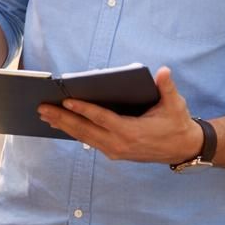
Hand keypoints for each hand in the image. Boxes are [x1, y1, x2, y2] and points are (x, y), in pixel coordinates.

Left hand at [36, 67, 202, 164]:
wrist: (182, 149)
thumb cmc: (177, 123)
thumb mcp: (175, 105)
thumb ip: (168, 88)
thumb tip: (164, 71)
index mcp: (131, 132)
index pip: (102, 119)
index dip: (83, 109)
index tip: (66, 100)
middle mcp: (119, 144)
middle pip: (85, 130)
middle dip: (62, 118)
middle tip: (42, 108)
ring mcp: (115, 151)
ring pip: (84, 137)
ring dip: (63, 126)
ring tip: (44, 115)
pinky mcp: (114, 153)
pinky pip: (89, 141)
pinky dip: (73, 132)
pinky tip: (60, 124)